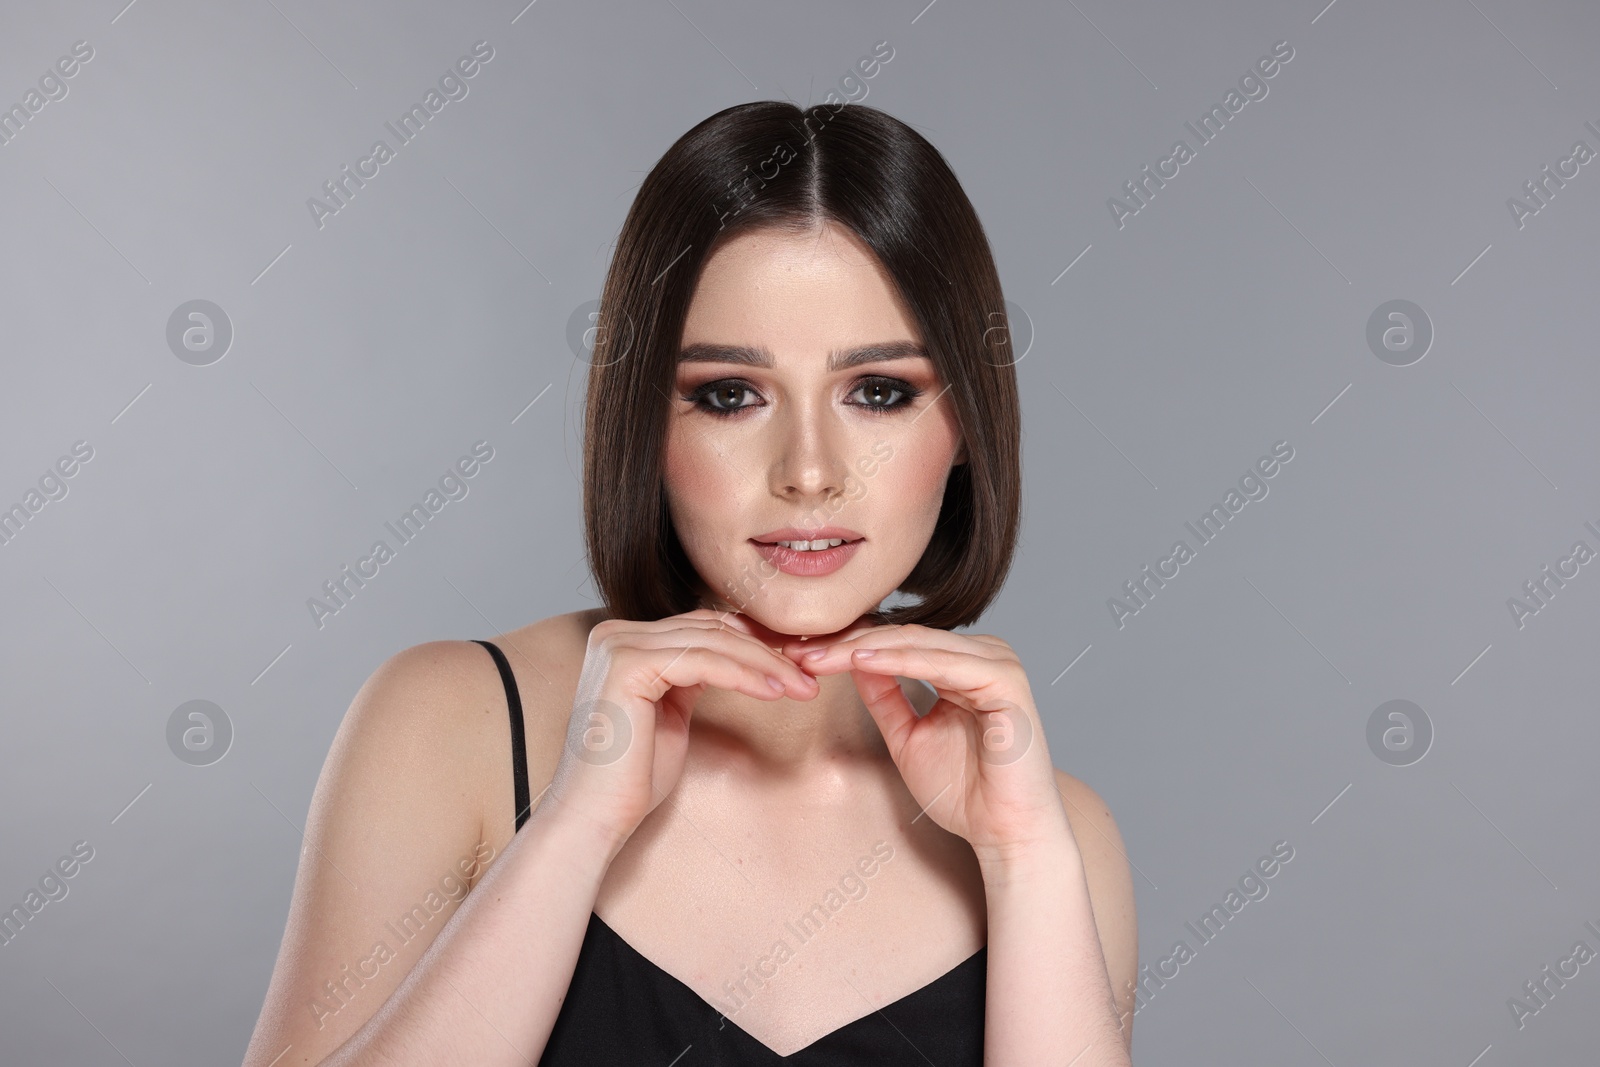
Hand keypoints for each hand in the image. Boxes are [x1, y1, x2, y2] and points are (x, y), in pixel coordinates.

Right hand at [546, 608, 818, 850]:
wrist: (593, 817)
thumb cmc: (632, 778)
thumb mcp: (671, 713)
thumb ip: (693, 677)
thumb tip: (737, 655)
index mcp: (625, 641)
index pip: (703, 627)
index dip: (753, 643)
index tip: (794, 666)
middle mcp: (616, 633)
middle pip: (711, 628)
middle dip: (766, 651)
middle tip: (808, 675)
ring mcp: (619, 645)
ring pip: (713, 640)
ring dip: (766, 663)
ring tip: (802, 686)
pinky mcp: (628, 664)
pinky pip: (703, 661)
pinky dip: (745, 675)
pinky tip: (775, 692)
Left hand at [781, 623, 1069, 859]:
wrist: (1005, 833)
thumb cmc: (966, 792)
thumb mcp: (907, 736)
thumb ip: (884, 697)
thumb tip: (850, 660)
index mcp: (965, 665)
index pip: (898, 643)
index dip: (847, 647)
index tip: (800, 656)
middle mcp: (984, 655)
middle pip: (904, 638)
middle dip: (848, 644)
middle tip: (799, 651)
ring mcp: (998, 665)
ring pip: (919, 644)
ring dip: (865, 648)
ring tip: (820, 655)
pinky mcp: (1006, 682)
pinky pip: (944, 664)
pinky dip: (901, 660)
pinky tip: (862, 661)